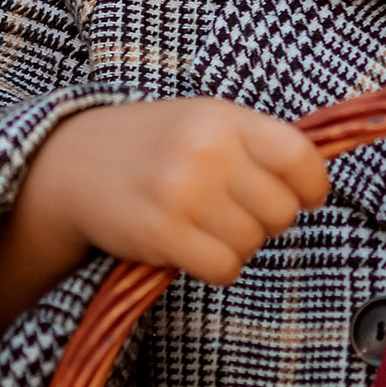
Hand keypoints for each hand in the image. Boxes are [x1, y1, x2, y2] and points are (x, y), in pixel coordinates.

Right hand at [0, 99, 329, 332]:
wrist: (71, 163)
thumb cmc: (151, 144)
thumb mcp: (204, 122)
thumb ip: (256, 143)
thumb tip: (314, 183)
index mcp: (223, 118)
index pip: (300, 157)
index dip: (311, 186)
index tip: (303, 197)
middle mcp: (207, 151)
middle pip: (280, 211)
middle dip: (265, 221)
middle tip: (234, 212)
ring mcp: (183, 192)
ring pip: (252, 243)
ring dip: (236, 245)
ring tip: (204, 226)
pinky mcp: (162, 233)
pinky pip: (223, 268)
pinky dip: (216, 267)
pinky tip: (193, 248)